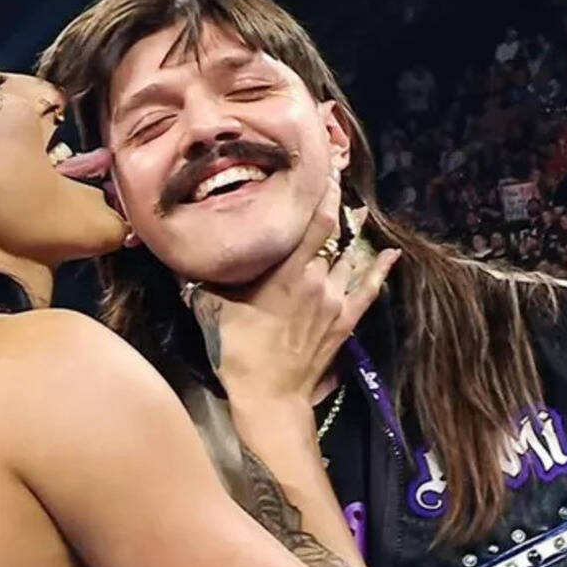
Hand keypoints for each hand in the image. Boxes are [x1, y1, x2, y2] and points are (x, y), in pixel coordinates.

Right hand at [188, 200, 400, 410]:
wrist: (270, 397)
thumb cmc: (238, 351)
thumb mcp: (212, 309)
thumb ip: (202, 279)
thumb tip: (177, 257)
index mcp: (287, 272)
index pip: (316, 222)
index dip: (326, 192)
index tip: (328, 169)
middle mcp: (317, 280)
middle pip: (334, 234)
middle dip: (333, 209)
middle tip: (331, 186)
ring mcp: (335, 301)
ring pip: (348, 258)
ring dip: (348, 238)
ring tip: (348, 217)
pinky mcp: (346, 321)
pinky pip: (369, 288)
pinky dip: (380, 269)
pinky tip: (389, 254)